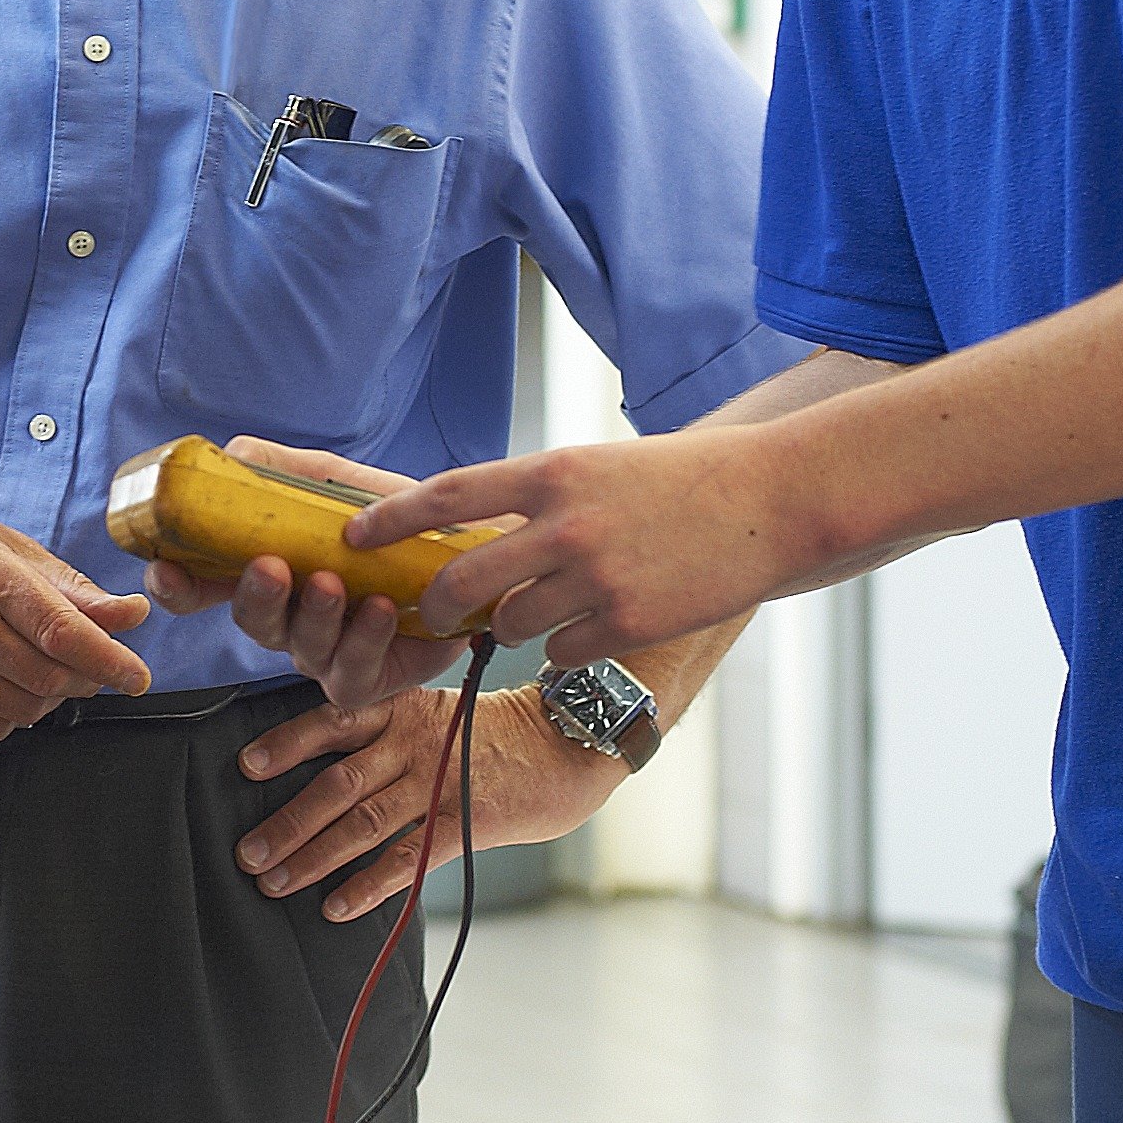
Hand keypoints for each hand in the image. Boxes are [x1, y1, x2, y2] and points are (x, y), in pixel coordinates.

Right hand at [0, 496, 153, 739]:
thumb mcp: (6, 546)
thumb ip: (71, 587)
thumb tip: (131, 615)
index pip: (63, 634)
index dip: (110, 661)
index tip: (138, 677)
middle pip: (47, 678)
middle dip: (85, 680)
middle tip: (91, 666)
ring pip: (22, 710)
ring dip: (49, 698)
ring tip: (41, 668)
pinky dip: (13, 713)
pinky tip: (4, 681)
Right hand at [139, 439, 486, 710]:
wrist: (470, 551)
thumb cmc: (397, 521)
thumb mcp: (335, 483)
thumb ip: (280, 469)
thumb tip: (231, 454)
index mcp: (270, 572)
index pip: (204, 586)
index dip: (178, 584)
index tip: (165, 567)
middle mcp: (290, 617)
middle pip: (250, 620)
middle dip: (255, 597)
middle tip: (271, 568)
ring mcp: (325, 652)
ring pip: (298, 647)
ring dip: (313, 615)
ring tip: (333, 584)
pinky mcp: (366, 680)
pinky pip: (350, 672)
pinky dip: (362, 639)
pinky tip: (378, 609)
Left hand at [231, 682, 623, 922]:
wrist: (567, 742)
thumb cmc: (493, 730)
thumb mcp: (436, 709)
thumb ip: (386, 730)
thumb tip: (325, 764)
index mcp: (401, 709)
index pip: (332, 720)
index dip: (286, 742)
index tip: (245, 765)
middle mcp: (413, 743)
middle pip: (337, 783)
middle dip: (287, 821)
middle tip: (247, 852)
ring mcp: (438, 784)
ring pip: (363, 824)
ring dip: (313, 857)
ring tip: (274, 882)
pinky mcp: (463, 824)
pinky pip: (407, 858)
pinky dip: (368, 885)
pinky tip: (336, 907)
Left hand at [349, 427, 824, 671]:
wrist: (771, 500)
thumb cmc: (681, 479)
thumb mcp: (596, 468)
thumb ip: (537, 497)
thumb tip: (470, 528)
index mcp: (551, 473)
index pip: (446, 496)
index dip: (390, 518)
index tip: (352, 534)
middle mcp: (564, 526)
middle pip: (463, 580)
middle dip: (441, 603)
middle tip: (438, 610)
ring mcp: (596, 580)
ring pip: (511, 625)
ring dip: (513, 626)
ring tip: (548, 609)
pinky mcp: (626, 625)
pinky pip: (562, 654)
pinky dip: (566, 648)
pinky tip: (595, 627)